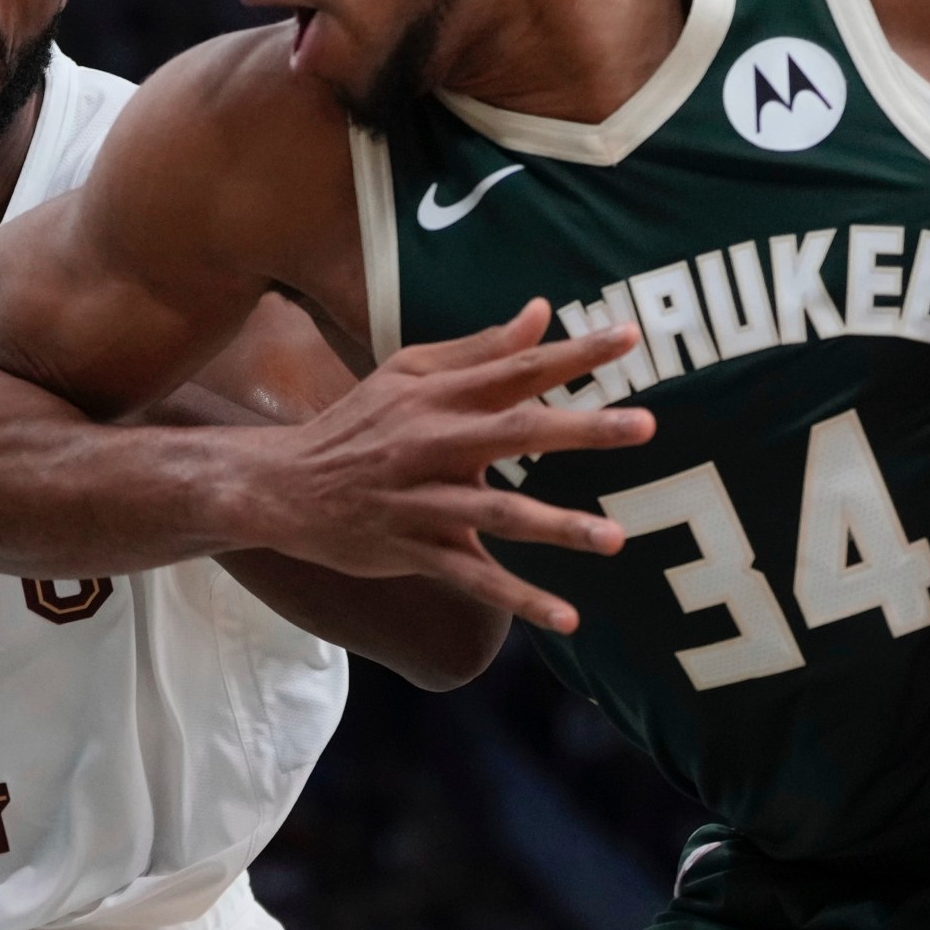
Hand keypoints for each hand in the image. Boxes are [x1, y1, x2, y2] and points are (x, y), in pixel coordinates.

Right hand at [247, 299, 654, 634]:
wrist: (286, 486)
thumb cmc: (358, 423)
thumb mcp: (410, 373)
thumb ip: (481, 348)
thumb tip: (544, 311)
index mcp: (438, 395)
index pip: (517, 368)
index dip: (574, 353)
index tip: (630, 338)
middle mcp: (433, 443)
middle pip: (517, 432)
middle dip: (582, 430)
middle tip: (644, 426)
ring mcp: (425, 501)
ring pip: (499, 514)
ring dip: (558, 526)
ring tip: (615, 537)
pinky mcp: (416, 550)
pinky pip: (475, 578)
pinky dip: (520, 599)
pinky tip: (569, 618)